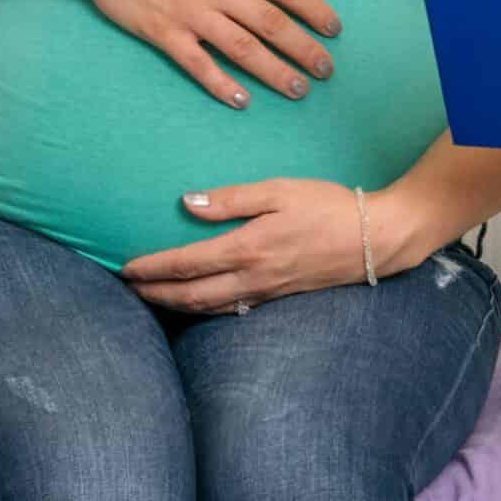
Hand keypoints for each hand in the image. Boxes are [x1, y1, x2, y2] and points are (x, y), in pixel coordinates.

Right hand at [66, 0, 341, 107]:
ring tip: (297, 89)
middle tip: (326, 71)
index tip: (334, 30)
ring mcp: (191, 13)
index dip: (315, 11)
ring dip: (274, 71)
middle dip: (304, 49)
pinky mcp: (164, 33)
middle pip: (271, 23)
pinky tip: (241, 99)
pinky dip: (220, 82)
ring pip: (242, 48)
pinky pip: (197, 63)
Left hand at [121, 178, 401, 313]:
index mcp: (248, 248)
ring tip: (153, 298)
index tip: (126, 268)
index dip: (153, 268)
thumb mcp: (279, 190)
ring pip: (210, 308)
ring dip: (177, 306)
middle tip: (128, 289)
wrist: (373, 239)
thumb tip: (188, 203)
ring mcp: (266, 292)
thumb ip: (232, 199)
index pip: (187, 263)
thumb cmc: (327, 206)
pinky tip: (199, 304)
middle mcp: (252, 277)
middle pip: (191, 295)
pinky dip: (206, 310)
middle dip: (155, 294)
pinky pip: (232, 310)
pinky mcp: (279, 296)